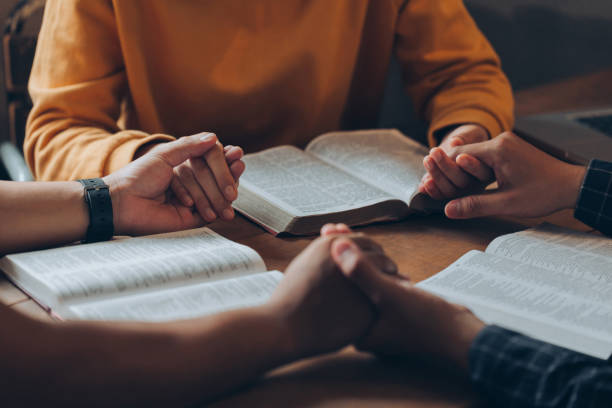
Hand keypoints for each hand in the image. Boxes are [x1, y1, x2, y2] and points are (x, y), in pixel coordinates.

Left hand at [104, 134, 243, 235]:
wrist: (122, 203)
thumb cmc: (137, 177)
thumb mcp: (163, 154)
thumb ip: (189, 146)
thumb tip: (213, 137)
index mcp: (184, 164)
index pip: (212, 159)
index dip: (226, 158)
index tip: (236, 154)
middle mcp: (191, 181)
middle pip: (218, 176)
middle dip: (228, 174)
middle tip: (237, 169)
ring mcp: (193, 199)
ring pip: (218, 194)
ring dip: (222, 193)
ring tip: (230, 193)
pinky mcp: (192, 218)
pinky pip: (211, 212)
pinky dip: (216, 209)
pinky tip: (221, 208)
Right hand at [266, 224, 396, 358]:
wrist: (285, 325)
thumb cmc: (290, 297)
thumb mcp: (306, 263)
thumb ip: (326, 253)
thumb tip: (338, 245)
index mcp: (333, 245)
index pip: (365, 241)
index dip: (370, 250)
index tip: (372, 259)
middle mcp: (350, 258)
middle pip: (379, 255)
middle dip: (382, 262)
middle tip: (387, 271)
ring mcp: (361, 281)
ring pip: (387, 273)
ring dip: (390, 278)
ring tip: (389, 286)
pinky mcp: (368, 303)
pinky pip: (386, 295)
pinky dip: (389, 295)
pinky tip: (386, 303)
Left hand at [331, 239, 484, 371]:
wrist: (462, 338)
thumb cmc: (428, 323)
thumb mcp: (391, 295)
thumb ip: (363, 272)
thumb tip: (337, 246)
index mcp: (357, 330)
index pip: (335, 290)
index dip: (327, 260)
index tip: (323, 235)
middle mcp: (365, 326)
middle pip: (346, 284)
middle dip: (340, 256)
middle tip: (330, 229)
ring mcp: (379, 319)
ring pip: (362, 281)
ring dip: (356, 257)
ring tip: (343, 232)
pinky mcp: (393, 311)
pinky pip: (377, 282)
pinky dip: (373, 265)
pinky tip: (370, 248)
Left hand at [418, 124, 489, 199]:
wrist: (457, 145)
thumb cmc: (467, 138)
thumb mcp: (469, 134)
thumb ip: (464, 138)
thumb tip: (454, 141)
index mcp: (488, 170)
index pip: (481, 171)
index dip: (471, 165)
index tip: (460, 157)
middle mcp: (476, 184)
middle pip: (464, 182)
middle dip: (447, 167)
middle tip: (435, 151)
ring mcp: (462, 192)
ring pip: (451, 191)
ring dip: (437, 176)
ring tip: (427, 160)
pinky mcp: (448, 194)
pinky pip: (441, 196)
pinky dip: (431, 190)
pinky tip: (423, 183)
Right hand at [442, 132, 585, 218]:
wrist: (572, 185)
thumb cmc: (543, 193)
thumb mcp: (506, 203)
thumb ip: (475, 205)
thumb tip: (448, 210)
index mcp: (497, 149)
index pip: (459, 154)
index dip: (443, 169)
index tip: (430, 181)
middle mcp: (500, 140)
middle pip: (465, 153)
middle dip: (451, 170)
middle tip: (433, 183)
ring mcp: (507, 143)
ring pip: (475, 155)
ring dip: (463, 170)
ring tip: (450, 184)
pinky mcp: (511, 149)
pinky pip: (486, 156)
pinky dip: (476, 169)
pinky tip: (470, 181)